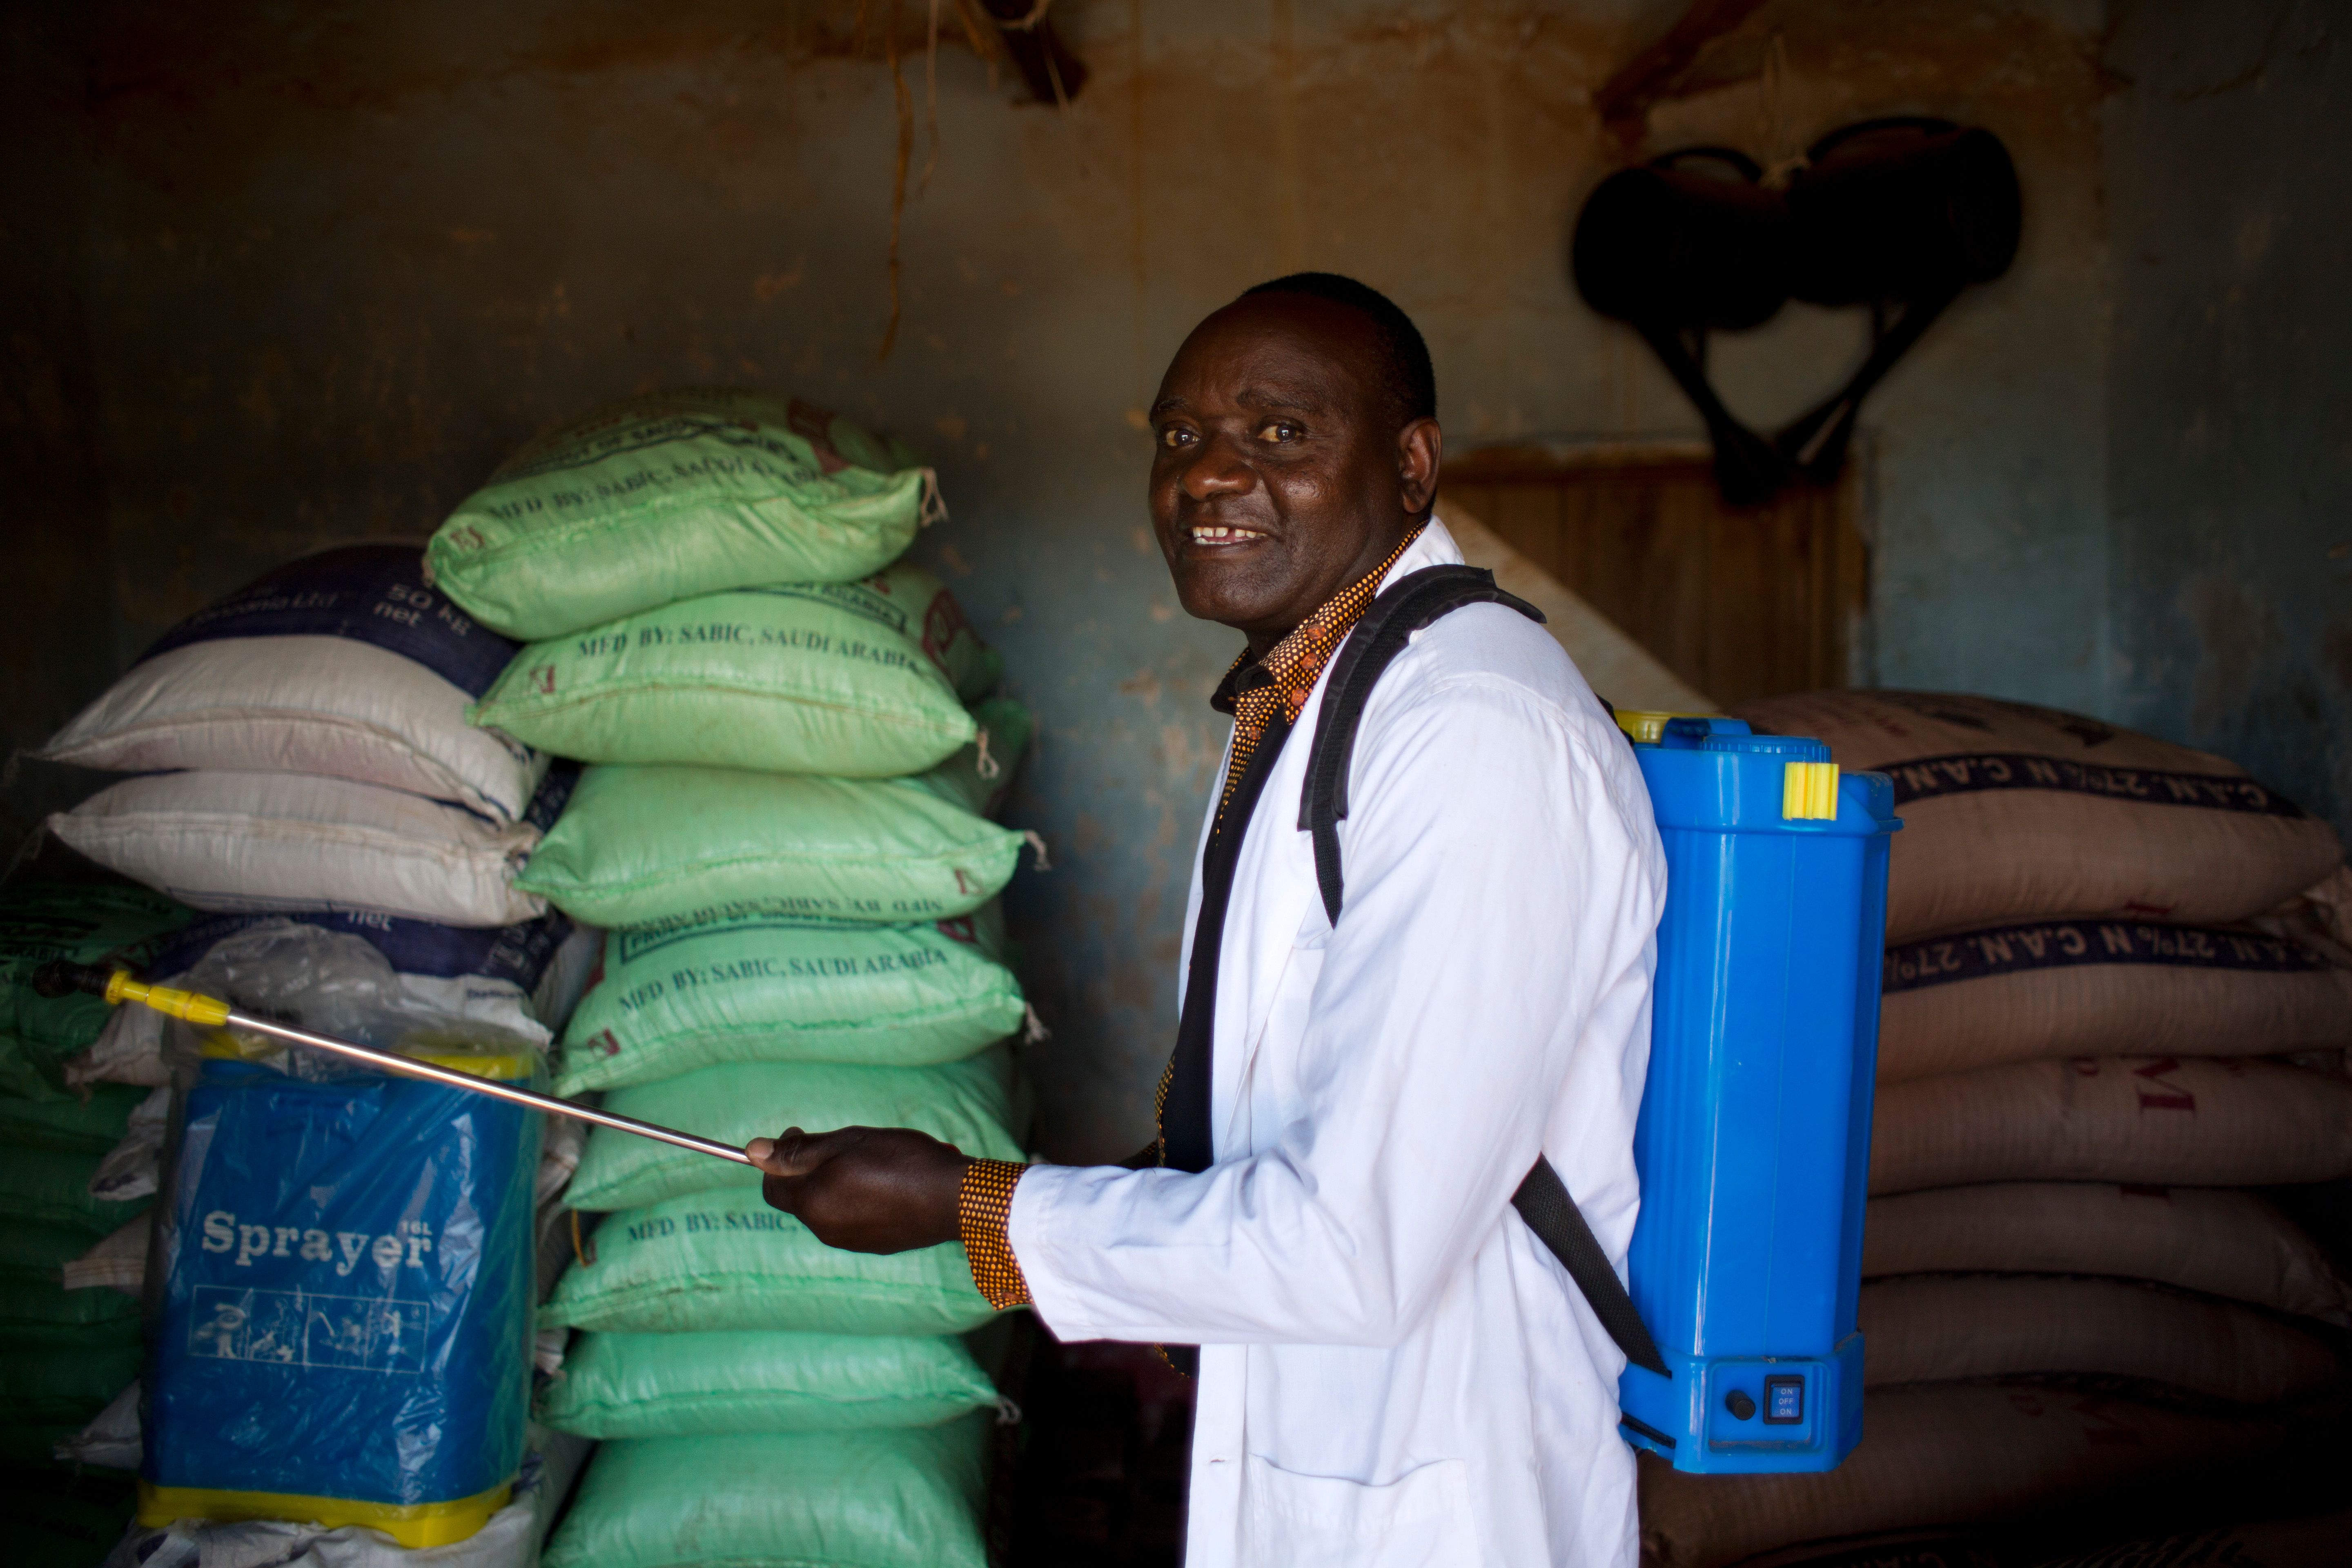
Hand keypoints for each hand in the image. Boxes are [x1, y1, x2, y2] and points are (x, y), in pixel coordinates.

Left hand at [746, 1125, 971, 1254]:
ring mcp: (851, 1242)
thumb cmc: (901, 1162)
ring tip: (875, 1162)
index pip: (772, 1187)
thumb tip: (753, 1151)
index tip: (800, 1135)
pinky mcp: (876, 1246)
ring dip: (838, 1184)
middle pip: (802, 1197)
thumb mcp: (847, 1143)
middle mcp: (825, 1229)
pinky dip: (860, 1200)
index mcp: (812, 1202)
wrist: (954, 1199)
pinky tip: (890, 1184)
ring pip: (829, 1207)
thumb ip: (799, 1151)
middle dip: (813, 1170)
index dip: (778, 1159)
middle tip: (845, 1145)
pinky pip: (854, 1219)